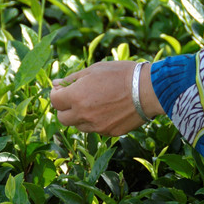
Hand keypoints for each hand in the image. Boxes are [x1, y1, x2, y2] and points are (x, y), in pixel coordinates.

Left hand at [50, 61, 164, 136]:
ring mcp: (97, 126)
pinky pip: (96, 129)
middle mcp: (83, 115)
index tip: (62, 89)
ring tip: (94, 103)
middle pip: (62, 118)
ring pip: (79, 126)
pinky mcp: (110, 133)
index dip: (56, 94)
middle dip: (65, 108)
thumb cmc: (121, 74)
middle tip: (74, 98)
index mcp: (76, 97)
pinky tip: (107, 110)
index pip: (54, 101)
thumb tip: (57, 84)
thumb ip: (72, 79)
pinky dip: (96, 122)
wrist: (148, 89)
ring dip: (80, 116)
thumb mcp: (94, 69)